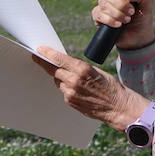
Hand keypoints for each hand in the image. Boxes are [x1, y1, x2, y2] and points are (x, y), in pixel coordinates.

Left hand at [34, 47, 148, 129]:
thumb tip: (65, 65)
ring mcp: (70, 92)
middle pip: (53, 70)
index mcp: (82, 69)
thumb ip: (79, 68)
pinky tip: (77, 88)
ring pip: (58, 81)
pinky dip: (66, 87)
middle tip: (38, 58)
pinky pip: (63, 90)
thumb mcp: (95, 71)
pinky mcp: (69, 101)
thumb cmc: (109, 86)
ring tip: (72, 77)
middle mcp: (74, 80)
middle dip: (46, 64)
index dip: (47, 54)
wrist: (116, 106)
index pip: (59, 59)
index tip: (39, 50)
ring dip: (60, 77)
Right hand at [91, 0, 154, 49]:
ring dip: (117, 14)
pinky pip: (97, 14)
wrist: (138, 35)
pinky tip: (118, 25)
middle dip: (122, 5)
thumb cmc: (143, 16)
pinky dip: (109, 20)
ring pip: (104, 4)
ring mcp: (104, 5)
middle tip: (132, 12)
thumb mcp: (148, 3)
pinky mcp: (99, 17)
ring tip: (127, 20)